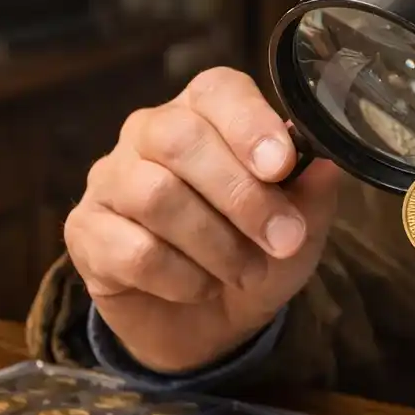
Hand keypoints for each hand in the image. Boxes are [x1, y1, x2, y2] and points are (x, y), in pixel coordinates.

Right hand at [64, 67, 340, 371]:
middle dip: (241, 195)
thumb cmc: (255, 254)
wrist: (210, 323)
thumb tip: (328, 161)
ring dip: (216, 244)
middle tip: (282, 240)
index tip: (282, 166)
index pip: (216, 91)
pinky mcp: (85, 232)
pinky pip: (133, 250)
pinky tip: (199, 286)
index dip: (249, 124)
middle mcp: (148, 133)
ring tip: (244, 271)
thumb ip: (313, 191)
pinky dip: (181, 278)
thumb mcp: (300, 227)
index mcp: (204, 113)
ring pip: (155, 195)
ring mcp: (110, 180)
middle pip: (179, 138)